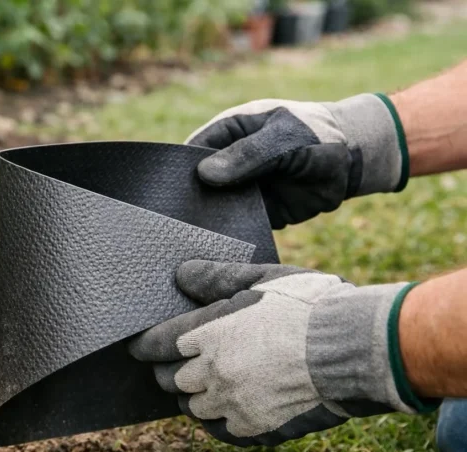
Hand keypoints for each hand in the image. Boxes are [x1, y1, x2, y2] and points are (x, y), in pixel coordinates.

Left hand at [129, 261, 433, 446]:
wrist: (355, 348)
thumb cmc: (308, 306)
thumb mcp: (260, 278)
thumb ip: (214, 278)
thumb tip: (180, 274)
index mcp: (207, 335)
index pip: (154, 346)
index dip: (144, 345)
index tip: (142, 345)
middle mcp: (212, 373)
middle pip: (169, 379)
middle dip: (168, 369)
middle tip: (178, 362)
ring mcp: (233, 405)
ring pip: (191, 407)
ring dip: (193, 395)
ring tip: (206, 382)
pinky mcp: (255, 429)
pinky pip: (219, 430)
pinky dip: (216, 419)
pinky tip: (227, 405)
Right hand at [186, 94, 407, 228]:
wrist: (354, 160)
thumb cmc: (317, 134)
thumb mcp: (283, 138)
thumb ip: (247, 155)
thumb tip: (204, 175)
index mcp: (226, 133)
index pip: (189, 154)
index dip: (176, 173)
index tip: (164, 194)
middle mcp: (227, 163)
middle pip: (196, 185)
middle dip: (187, 202)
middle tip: (172, 224)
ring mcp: (240, 189)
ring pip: (213, 208)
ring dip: (205, 223)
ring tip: (187, 242)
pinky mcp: (256, 213)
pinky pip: (236, 226)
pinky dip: (228, 236)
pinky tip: (216, 250)